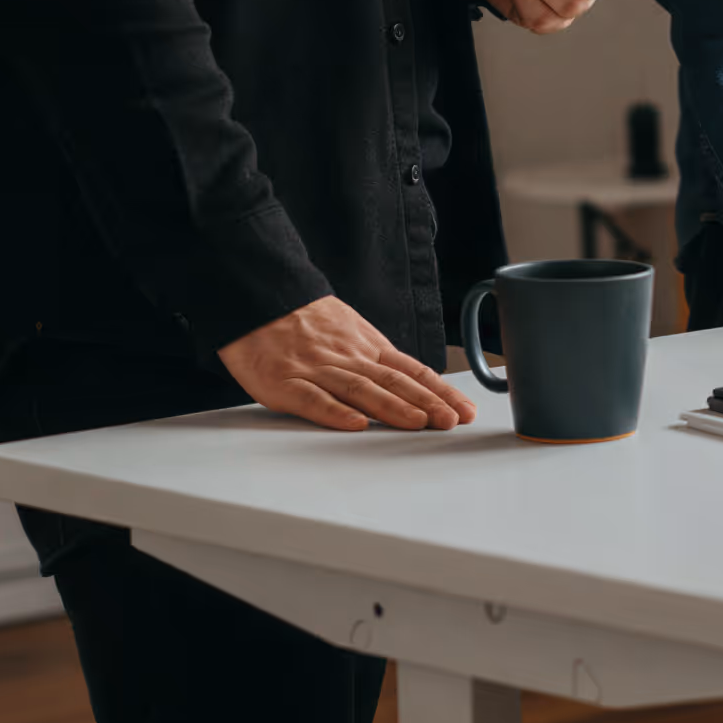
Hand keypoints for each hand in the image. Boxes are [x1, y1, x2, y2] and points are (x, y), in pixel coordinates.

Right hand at [216, 295, 478, 431]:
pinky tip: (356, 424)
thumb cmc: (305, 322)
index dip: (439, 392)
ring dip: (392, 408)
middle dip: (427, 402)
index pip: (412, 372)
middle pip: (394, 382)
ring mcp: (318, 369)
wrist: (259, 298)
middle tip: (452, 420)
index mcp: (367, 347)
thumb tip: (416, 383)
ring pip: (361, 390)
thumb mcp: (352, 331)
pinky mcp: (285, 382)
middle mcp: (349, 358)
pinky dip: (335, 412)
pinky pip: (313, 398)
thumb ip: (378, 358)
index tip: (463, 410)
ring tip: (418, 423)